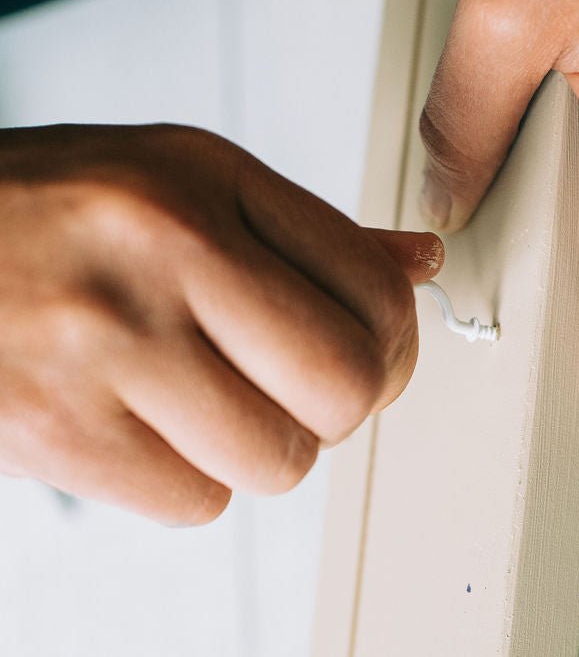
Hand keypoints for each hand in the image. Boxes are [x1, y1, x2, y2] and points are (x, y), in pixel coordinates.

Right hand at [0, 124, 442, 523]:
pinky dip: (193, 480)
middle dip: (342, 406)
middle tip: (304, 390)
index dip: (395, 342)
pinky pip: (199, 502)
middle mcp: (161, 253)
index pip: (375, 289)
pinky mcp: (57, 432)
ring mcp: (104, 345)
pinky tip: (152, 426)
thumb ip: (312, 231)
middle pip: (345, 386)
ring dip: (263, 447)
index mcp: (204, 183)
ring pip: (277, 459)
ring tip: (210, 400)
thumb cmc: (54, 214)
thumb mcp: (187, 181)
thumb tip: (418, 263)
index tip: (372, 350)